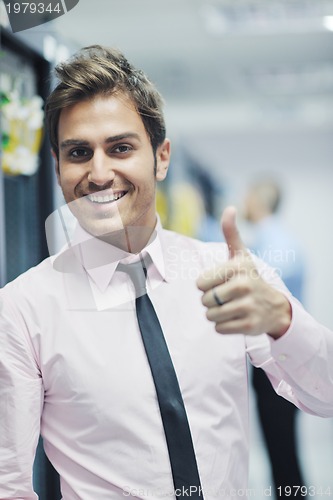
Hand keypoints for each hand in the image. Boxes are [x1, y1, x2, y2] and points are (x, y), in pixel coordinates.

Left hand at [196, 206, 290, 337]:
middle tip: (228, 297)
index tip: (221, 282)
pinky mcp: (249, 325)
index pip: (200, 283)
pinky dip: (224, 326)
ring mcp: (247, 306)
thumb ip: (231, 233)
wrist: (274, 307)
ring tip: (231, 307)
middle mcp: (243, 285)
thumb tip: (230, 208)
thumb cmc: (250, 277)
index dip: (207, 285)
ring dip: (216, 314)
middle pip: (204, 300)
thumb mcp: (241, 256)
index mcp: (237, 267)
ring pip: (210, 316)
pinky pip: (219, 329)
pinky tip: (236, 318)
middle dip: (211, 301)